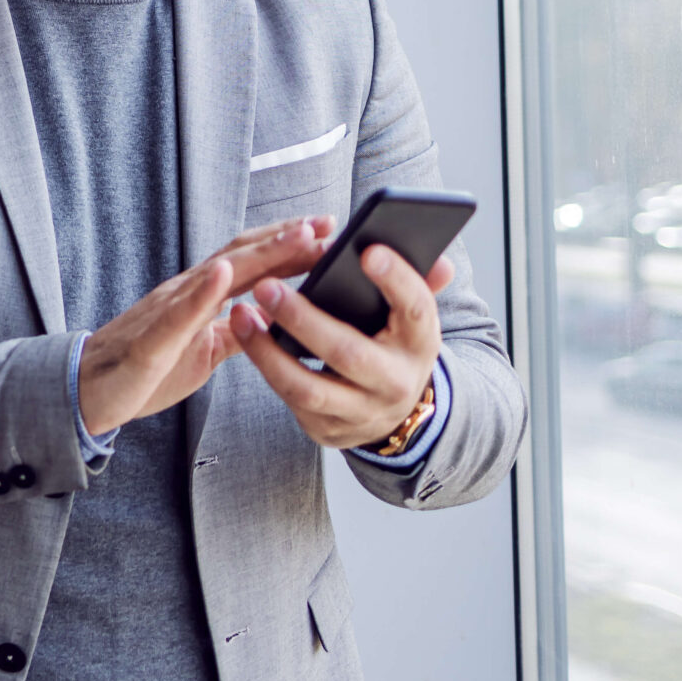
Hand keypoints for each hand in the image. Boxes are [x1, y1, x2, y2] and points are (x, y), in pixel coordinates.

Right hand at [76, 218, 332, 435]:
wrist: (87, 390)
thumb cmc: (145, 371)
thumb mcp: (206, 350)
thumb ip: (238, 330)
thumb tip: (275, 316)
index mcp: (199, 296)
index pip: (249, 261)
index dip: (287, 244)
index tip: (326, 229)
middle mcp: (184, 292)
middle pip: (241, 256)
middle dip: (286, 239)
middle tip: (327, 224)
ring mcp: (166, 312)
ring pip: (217, 275)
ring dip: (259, 254)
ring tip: (296, 237)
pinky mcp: (151, 341)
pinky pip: (178, 314)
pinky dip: (203, 291)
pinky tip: (223, 274)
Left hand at [231, 243, 454, 448]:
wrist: (392, 412)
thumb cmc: (393, 345)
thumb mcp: (412, 318)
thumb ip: (419, 283)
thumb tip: (440, 259)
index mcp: (420, 344)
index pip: (416, 310)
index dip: (397, 280)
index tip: (367, 251)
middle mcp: (395, 383)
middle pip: (349, 353)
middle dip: (304, 320)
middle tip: (266, 285)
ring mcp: (360, 412)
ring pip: (308, 387)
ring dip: (267, 351)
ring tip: (241, 314)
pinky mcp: (328, 429)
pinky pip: (290, 400)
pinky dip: (265, 367)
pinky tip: (246, 336)